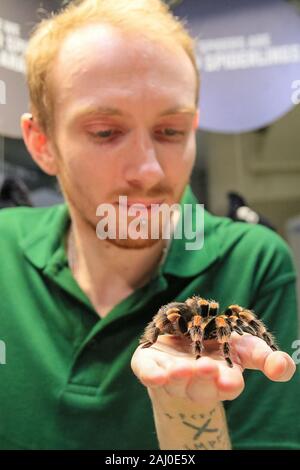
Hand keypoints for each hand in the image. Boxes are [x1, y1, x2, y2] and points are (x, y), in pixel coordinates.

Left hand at [131, 333, 295, 405]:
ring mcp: (170, 374)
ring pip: (175, 380)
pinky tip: (155, 376)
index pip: (229, 385)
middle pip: (201, 385)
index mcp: (222, 377)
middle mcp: (196, 380)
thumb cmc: (218, 346)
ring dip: (179, 376)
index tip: (231, 381)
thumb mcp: (246, 348)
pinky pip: (147, 372)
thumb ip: (265, 357)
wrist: (181, 345)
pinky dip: (151, 374)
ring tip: (182, 369)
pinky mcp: (148, 365)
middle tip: (207, 367)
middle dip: (204, 379)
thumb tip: (282, 368)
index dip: (229, 383)